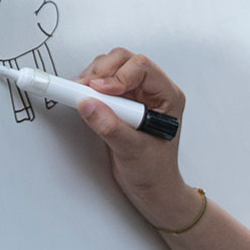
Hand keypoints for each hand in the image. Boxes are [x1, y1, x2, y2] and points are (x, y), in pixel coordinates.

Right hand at [76, 48, 195, 225]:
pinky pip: (101, 82)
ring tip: (81, 96)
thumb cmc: (154, 172)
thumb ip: (111, 127)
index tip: (99, 91)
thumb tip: (88, 104)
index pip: (142, 67)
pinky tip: (82, 100)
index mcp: (167, 97)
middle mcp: (153, 90)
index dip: (118, 75)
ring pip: (110, 67)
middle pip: (124, 60)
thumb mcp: (133, 151)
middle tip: (83, 89)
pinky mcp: (119, 102)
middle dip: (101, 71)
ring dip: (91, 78)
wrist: (151, 188)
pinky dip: (88, 87)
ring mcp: (136, 94)